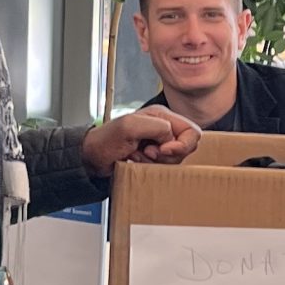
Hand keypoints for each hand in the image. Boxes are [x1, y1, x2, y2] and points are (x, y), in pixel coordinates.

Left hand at [81, 107, 200, 174]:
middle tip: (148, 152)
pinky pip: (165, 167)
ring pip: (176, 160)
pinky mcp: (154, 158)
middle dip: (168, 155)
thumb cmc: (105, 140)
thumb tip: (170, 140)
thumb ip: (158, 127)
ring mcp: (159, 144)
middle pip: (186, 147)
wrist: (92, 157)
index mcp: (161, 116)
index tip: (163, 149)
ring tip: (138, 155)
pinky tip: (137, 161)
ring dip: (156, 162)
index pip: (192, 131)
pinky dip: (151, 168)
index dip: (182, 144)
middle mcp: (163, 129)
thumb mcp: (130, 126)